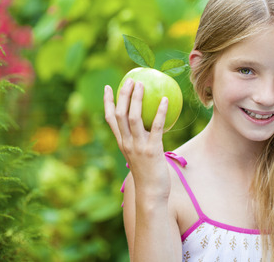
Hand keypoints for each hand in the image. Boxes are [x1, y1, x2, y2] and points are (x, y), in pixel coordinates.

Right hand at [104, 78, 170, 200]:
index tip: (109, 87)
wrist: (151, 193)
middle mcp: (127, 143)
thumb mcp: (140, 155)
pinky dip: (159, 112)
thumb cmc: (148, 174)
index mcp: (122, 143)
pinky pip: (155, 127)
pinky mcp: (152, 150)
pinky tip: (165, 100)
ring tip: (142, 84)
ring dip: (137, 99)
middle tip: (130, 80)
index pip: (110, 119)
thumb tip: (149, 125)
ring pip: (133, 118)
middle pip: (120, 115)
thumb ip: (140, 141)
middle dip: (122, 95)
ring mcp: (138, 147)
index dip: (108, 102)